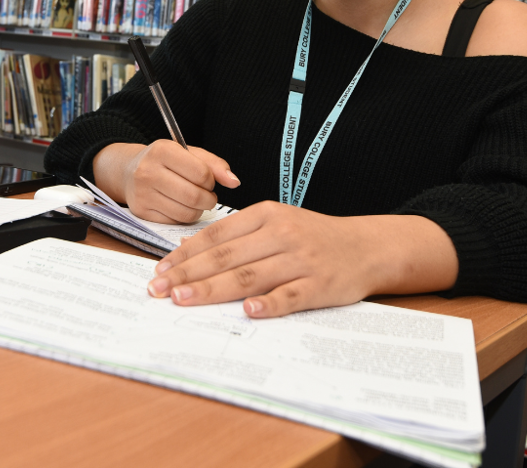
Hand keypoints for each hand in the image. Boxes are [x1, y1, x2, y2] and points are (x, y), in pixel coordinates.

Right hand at [92, 140, 239, 222]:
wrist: (128, 171)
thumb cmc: (164, 162)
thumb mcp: (188, 154)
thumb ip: (214, 165)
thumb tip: (234, 182)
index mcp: (162, 150)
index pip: (201, 173)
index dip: (211, 180)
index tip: (208, 180)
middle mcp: (148, 171)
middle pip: (194, 196)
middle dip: (208, 199)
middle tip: (207, 196)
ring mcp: (142, 194)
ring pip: (186, 212)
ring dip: (198, 210)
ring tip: (195, 201)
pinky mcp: (141, 212)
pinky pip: (174, 222)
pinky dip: (184, 217)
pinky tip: (180, 206)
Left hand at [145, 202, 459, 316]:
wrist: (366, 247)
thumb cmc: (314, 237)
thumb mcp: (276, 222)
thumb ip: (237, 235)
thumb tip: (189, 249)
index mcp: (268, 215)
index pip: (218, 235)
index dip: (186, 254)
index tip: (161, 271)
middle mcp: (282, 234)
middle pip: (227, 257)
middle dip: (189, 275)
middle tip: (160, 290)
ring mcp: (301, 260)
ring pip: (250, 276)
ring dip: (213, 290)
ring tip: (184, 301)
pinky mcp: (319, 285)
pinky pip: (289, 296)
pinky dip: (268, 304)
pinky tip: (247, 312)